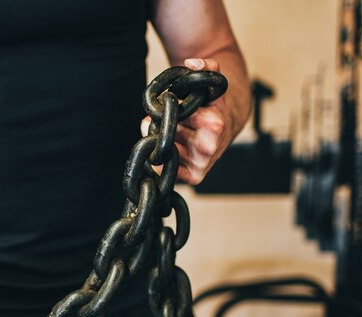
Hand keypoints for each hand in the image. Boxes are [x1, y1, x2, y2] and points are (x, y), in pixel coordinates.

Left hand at [141, 58, 232, 184]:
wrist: (231, 122)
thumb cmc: (214, 103)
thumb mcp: (212, 82)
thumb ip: (206, 66)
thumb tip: (192, 62)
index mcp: (214, 125)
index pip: (174, 116)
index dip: (167, 108)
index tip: (170, 103)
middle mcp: (208, 148)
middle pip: (166, 134)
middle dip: (161, 123)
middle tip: (167, 117)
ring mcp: (200, 164)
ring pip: (163, 149)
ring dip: (160, 138)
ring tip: (172, 131)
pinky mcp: (193, 177)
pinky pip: (165, 168)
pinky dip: (160, 157)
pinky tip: (169, 146)